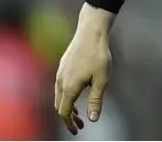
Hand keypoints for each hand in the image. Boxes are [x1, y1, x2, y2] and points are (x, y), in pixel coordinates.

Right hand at [54, 7, 113, 135]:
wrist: (91, 31)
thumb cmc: (99, 55)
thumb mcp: (102, 80)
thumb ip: (96, 100)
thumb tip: (93, 119)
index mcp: (69, 87)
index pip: (65, 112)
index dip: (70, 124)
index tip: (77, 131)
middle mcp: (60, 81)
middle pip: (60, 106)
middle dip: (68, 117)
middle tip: (80, 124)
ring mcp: (60, 72)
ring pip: (59, 96)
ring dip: (67, 106)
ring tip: (79, 112)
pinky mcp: (62, 66)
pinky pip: (60, 86)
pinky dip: (66, 96)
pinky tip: (77, 94)